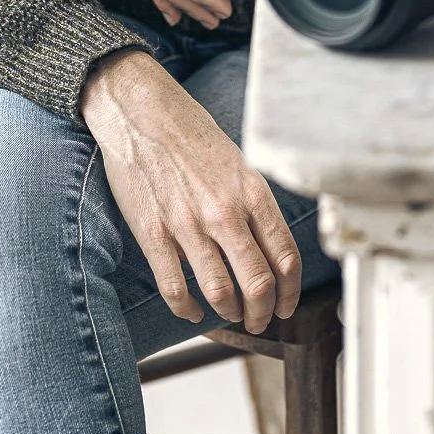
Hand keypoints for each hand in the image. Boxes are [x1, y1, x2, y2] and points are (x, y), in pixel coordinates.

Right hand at [80, 49, 301, 333]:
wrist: (143, 113)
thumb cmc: (192, 135)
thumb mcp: (238, 163)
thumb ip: (253, 205)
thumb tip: (267, 250)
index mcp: (252, 192)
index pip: (286, 257)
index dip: (289, 292)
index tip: (285, 306)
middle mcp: (225, 211)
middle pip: (258, 283)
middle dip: (263, 313)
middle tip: (259, 320)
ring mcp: (188, 225)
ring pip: (221, 293)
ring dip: (229, 313)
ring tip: (228, 314)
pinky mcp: (154, 234)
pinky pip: (175, 289)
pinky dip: (188, 310)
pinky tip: (193, 309)